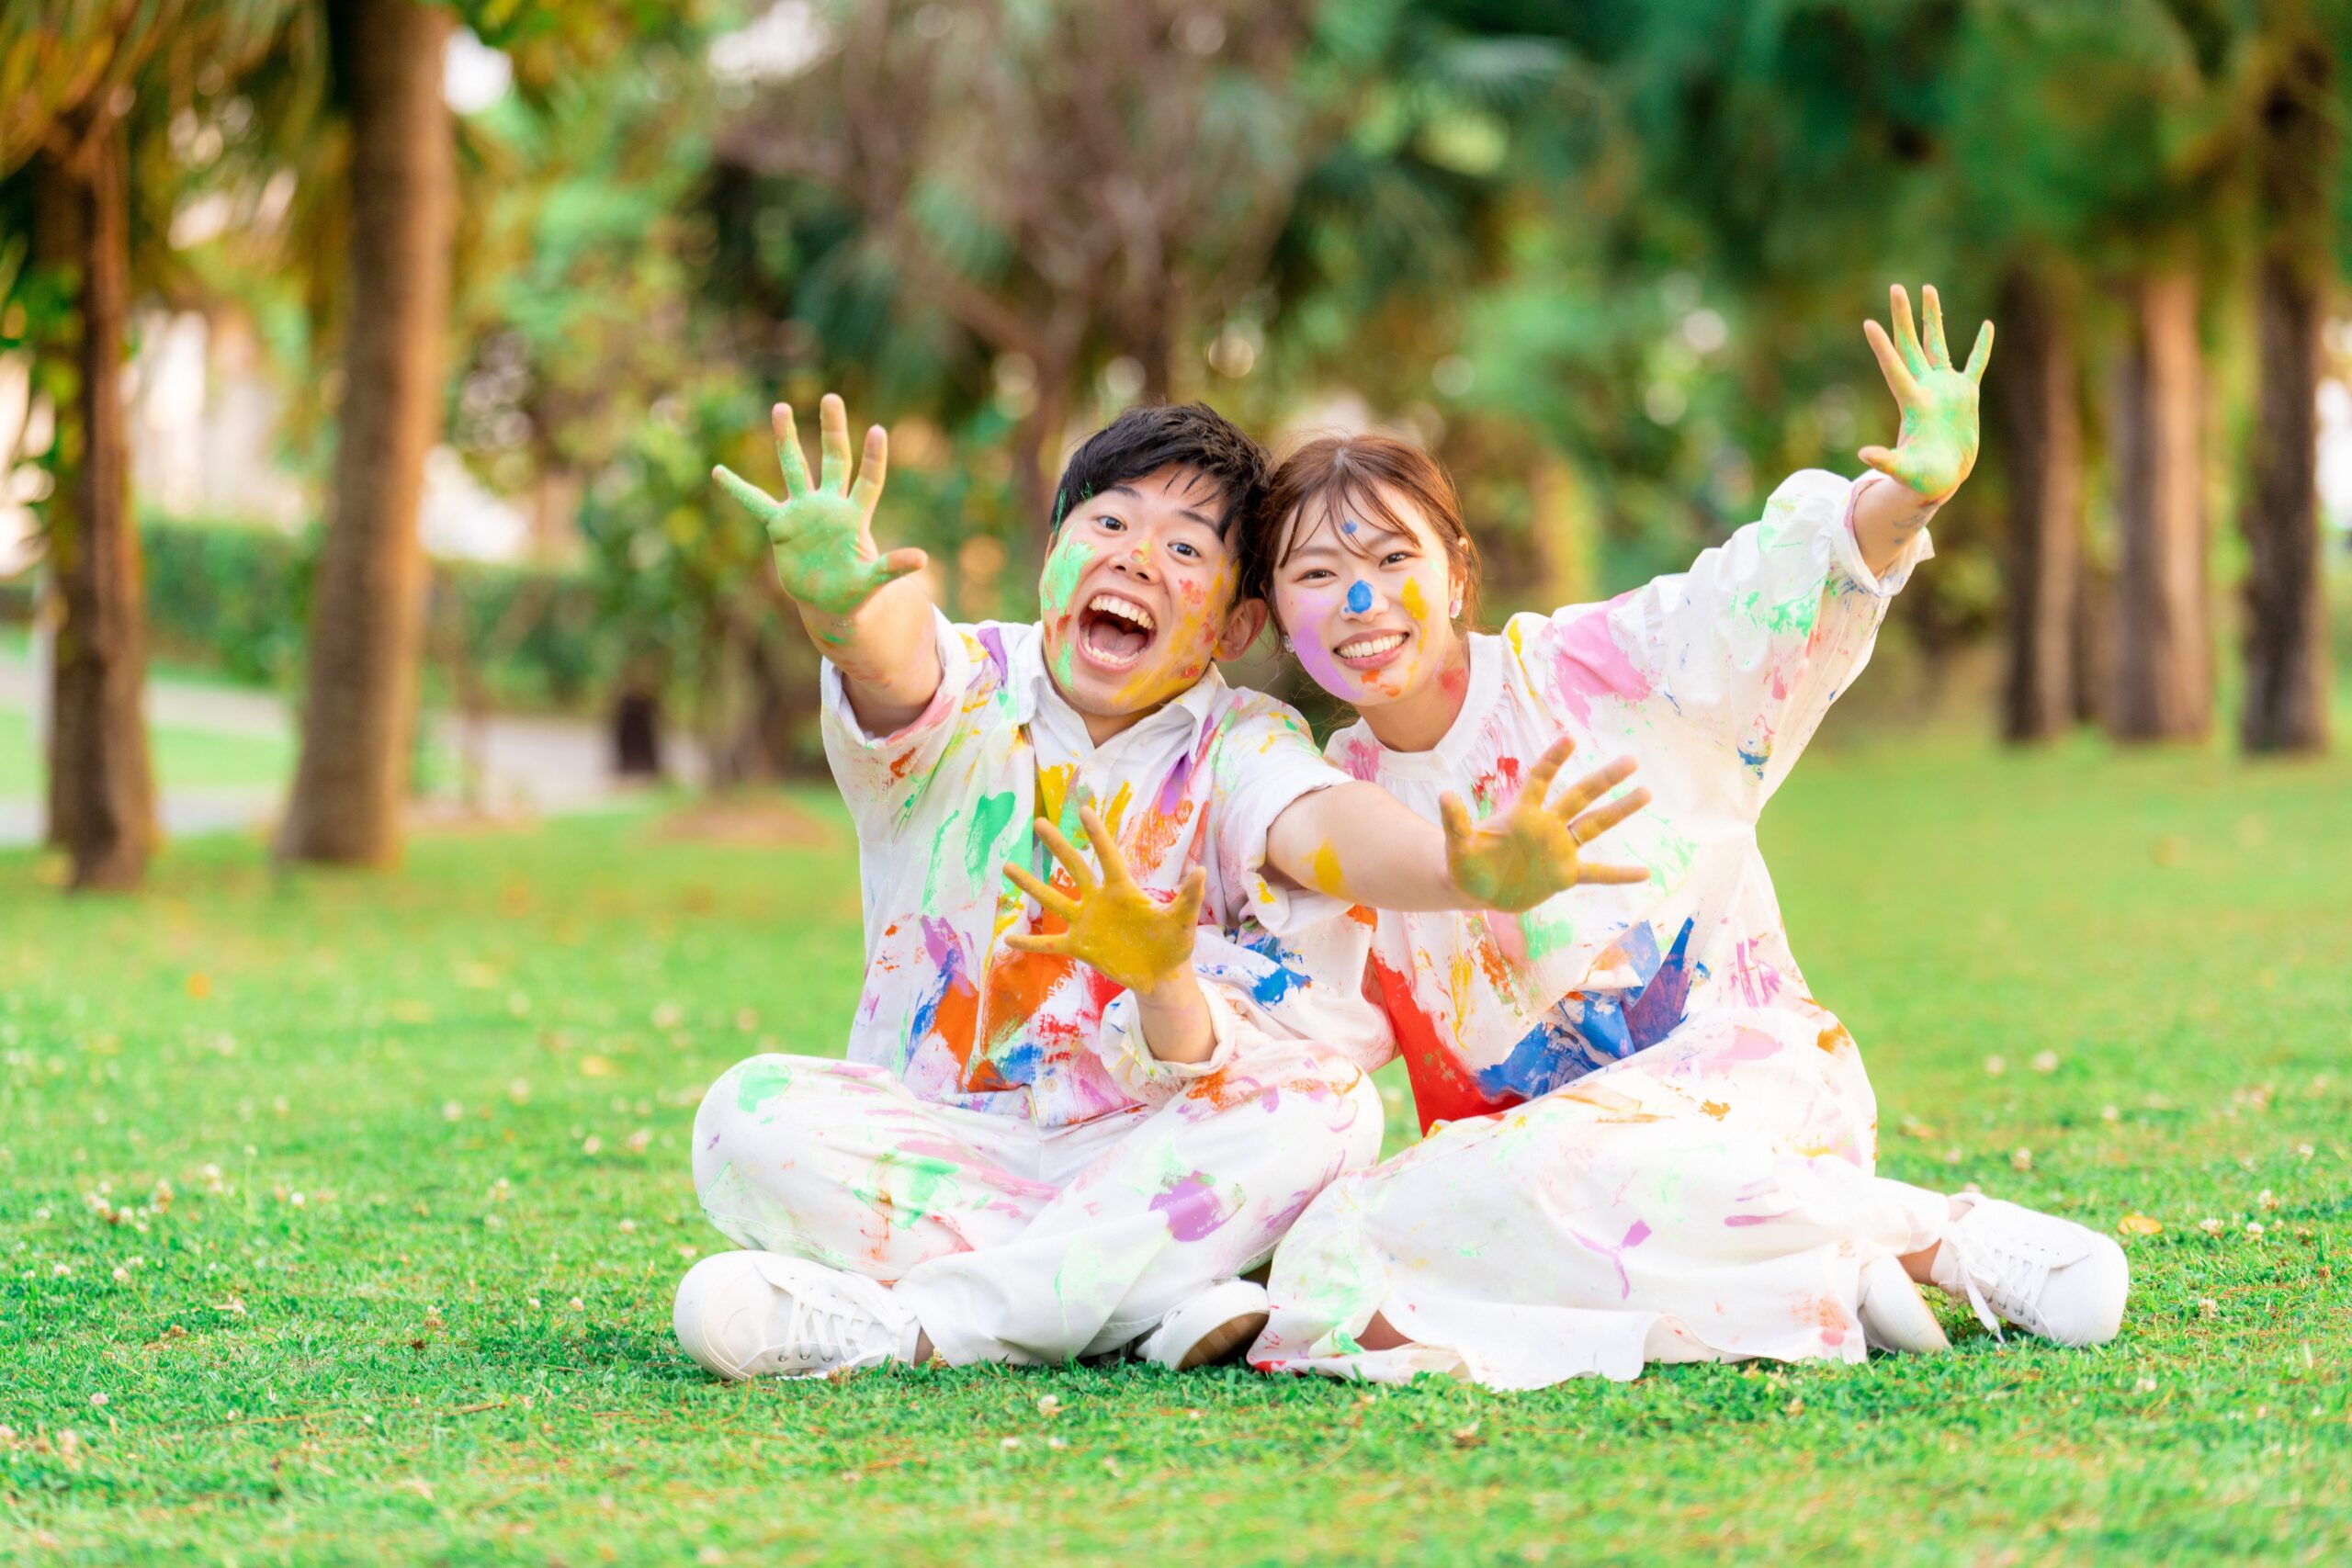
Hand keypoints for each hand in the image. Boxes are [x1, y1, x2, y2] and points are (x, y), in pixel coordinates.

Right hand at [712, 392, 926, 617]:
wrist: (829, 603)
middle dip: (832, 430)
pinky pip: (755, 503)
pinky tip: (718, 471)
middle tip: (831, 397)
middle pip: (833, 460)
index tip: (878, 430)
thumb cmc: (855, 591)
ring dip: (787, 439)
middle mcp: (830, 505)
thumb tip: (923, 559)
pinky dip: (738, 489)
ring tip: (780, 408)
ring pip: (795, 468)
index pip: (868, 481)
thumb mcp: (873, 581)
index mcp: (854, 516)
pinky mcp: (781, 526)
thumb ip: (892, 568)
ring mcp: (804, 511)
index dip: (873, 458)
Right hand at [1003, 806, 1205, 995]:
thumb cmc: (1173, 943)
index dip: (1097, 835)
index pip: (1107, 857)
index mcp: (1124, 890)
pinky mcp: (1080, 947)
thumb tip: (1199, 871)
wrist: (1161, 974)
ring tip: (1007, 866)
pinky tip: (1007, 938)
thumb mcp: (1183, 921)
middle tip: (1038, 822)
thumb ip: (1189, 896)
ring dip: (1030, 885)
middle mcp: (1099, 901)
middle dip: (1057, 846)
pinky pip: (1049, 944)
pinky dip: (1029, 942)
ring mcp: (1086, 923)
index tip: (1084, 810)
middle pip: (1074, 868)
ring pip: (1053, 900)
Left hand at [1440, 735, 1651, 912]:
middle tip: (1632, 759)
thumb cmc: (1464, 862)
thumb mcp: (1457, 845)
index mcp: (1522, 813)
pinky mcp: (1564, 875)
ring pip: (1595, 826)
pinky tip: (1645, 872)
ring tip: (1646, 792)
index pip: (1541, 779)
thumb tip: (1443, 795)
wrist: (1474, 887)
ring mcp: (1558, 849)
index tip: (1570, 738)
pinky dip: (1619, 874)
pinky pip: (1597, 873)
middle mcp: (1546, 825)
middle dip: (1605, 779)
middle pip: (1580, 797)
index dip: (1554, 759)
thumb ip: (1455, 822)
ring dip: (1620, 810)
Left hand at [1859, 283, 1992, 503]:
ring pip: (1939, 344)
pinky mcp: (1966, 395)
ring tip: (1927, 289)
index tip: (1868, 323)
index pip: (1894, 367)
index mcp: (1912, 403)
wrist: (1942, 479)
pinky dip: (1982, 347)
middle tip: (1896, 287)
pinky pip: (1976, 364)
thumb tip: (1863, 456)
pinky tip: (1988, 325)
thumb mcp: (1903, 471)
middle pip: (1912, 345)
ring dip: (1933, 318)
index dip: (1882, 347)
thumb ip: (1886, 462)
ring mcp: (1945, 389)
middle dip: (1904, 317)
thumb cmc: (1921, 479)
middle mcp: (1926, 389)